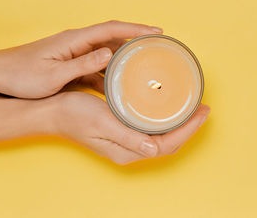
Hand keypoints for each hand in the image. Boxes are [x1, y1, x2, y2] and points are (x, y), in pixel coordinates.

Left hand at [0, 20, 162, 97]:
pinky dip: (108, 73)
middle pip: (112, 37)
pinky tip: (116, 86)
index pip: (111, 29)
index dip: (135, 29)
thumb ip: (83, 64)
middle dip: (135, 40)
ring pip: (105, 52)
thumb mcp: (54, 75)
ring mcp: (73, 52)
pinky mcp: (69, 63)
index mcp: (74, 40)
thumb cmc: (22, 76)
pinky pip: (95, 66)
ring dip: (124, 57)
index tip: (156, 31)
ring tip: (143, 66)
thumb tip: (109, 54)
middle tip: (157, 46)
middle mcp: (76, 42)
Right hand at [48, 91, 210, 164]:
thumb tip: (155, 150)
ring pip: (161, 135)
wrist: (53, 111)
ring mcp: (126, 140)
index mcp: (127, 150)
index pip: (168, 145)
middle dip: (189, 126)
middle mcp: (129, 149)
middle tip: (203, 106)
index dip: (189, 129)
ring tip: (191, 107)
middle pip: (168, 142)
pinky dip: (164, 119)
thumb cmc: (74, 114)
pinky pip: (150, 128)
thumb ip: (128, 137)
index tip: (203, 110)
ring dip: (179, 122)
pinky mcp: (122, 130)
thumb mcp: (102, 123)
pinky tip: (167, 107)